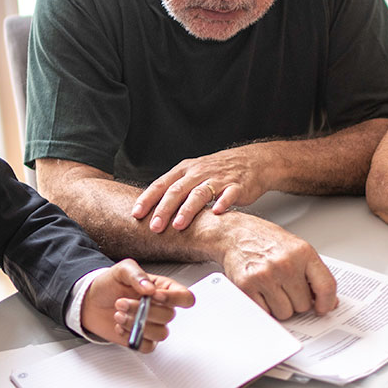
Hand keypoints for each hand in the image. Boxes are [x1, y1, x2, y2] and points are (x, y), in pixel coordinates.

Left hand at [78, 259, 193, 351]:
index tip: (154, 296)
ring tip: (118, 315)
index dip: (174, 299)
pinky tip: (120, 327)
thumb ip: (137, 275)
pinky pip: (148, 346)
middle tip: (121, 302)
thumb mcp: (121, 270)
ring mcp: (152, 325)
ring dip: (137, 325)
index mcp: (162, 289)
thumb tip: (149, 288)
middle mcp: (161, 308)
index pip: (185, 297)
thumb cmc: (109, 284)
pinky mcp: (142, 339)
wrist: (90, 301)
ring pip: (160, 333)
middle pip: (169, 316)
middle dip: (143, 310)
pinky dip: (133, 338)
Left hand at [131, 145, 276, 232]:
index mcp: (185, 170)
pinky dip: (223, 203)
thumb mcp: (193, 174)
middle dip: (164, 209)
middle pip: (177, 190)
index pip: (161, 184)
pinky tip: (216, 212)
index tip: (136, 214)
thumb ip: (175, 189)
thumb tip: (152, 209)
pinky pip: (229, 194)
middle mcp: (199, 173)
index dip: (148, 199)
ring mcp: (218, 179)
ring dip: (188, 209)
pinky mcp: (237, 186)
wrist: (251, 161)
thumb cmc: (218, 171)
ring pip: (200, 193)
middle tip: (154, 226)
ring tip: (178, 224)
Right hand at [217, 215, 337, 319]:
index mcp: (302, 252)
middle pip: (304, 305)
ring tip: (272, 288)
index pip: (326, 286)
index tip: (323, 308)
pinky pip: (265, 313)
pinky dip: (264, 307)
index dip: (327, 303)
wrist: (233, 233)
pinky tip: (261, 292)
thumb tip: (329, 300)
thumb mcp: (295, 248)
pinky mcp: (247, 286)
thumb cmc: (264, 240)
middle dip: (296, 301)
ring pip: (285, 313)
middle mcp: (285, 263)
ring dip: (280, 306)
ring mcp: (265, 275)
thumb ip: (313, 273)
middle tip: (286, 288)